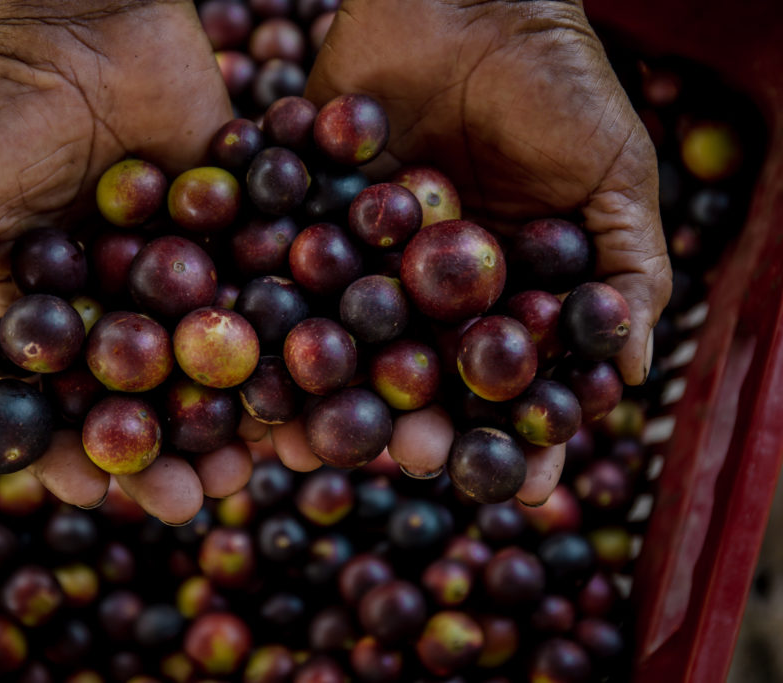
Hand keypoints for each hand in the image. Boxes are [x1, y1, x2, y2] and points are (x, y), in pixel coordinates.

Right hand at [0, 0, 237, 522]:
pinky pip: (258, 292)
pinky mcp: (236, 230)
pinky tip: (306, 385)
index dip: (75, 452)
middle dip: (169, 451)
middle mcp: (114, 301)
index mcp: (43, 310)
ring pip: (208, 360)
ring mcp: (179, 270)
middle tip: (200, 499)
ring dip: (232, 416)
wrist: (82, 11)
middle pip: (145, 397)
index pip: (57, 403)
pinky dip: (282, 338)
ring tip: (260, 463)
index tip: (102, 492)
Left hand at [306, 0, 671, 501]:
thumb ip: (626, 270)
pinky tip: (262, 360)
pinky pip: (287, 273)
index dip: (521, 432)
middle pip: (421, 374)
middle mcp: (430, 287)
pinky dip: (274, 314)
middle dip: (421, 422)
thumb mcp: (613, 175)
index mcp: (503, 291)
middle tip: (413, 462)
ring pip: (348, 342)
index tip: (526, 487)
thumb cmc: (559, 84)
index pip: (511, 377)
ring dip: (336, 392)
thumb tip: (636, 371)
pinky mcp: (306, 218)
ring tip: (322, 440)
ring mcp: (365, 258)